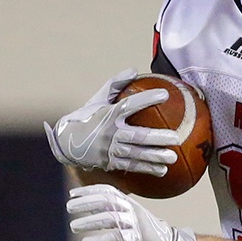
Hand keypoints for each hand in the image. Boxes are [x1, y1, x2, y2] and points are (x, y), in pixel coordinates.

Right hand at [44, 69, 182, 174]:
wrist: (66, 143)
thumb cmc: (86, 117)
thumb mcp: (97, 99)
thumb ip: (115, 84)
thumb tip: (135, 70)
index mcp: (108, 114)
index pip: (129, 105)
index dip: (147, 99)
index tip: (165, 95)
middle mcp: (110, 133)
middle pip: (136, 136)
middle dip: (156, 137)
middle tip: (174, 137)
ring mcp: (109, 150)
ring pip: (136, 154)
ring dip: (155, 156)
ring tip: (172, 157)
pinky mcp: (109, 163)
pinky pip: (131, 166)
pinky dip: (147, 168)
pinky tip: (162, 170)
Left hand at [65, 184, 195, 240]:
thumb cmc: (141, 228)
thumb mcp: (125, 214)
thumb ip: (107, 208)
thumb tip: (84, 204)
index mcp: (127, 201)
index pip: (106, 190)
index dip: (89, 191)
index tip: (72, 194)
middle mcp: (131, 208)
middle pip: (107, 201)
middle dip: (86, 203)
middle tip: (69, 208)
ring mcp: (136, 222)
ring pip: (110, 218)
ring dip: (90, 222)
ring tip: (73, 226)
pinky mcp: (138, 238)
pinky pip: (117, 237)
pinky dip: (100, 240)